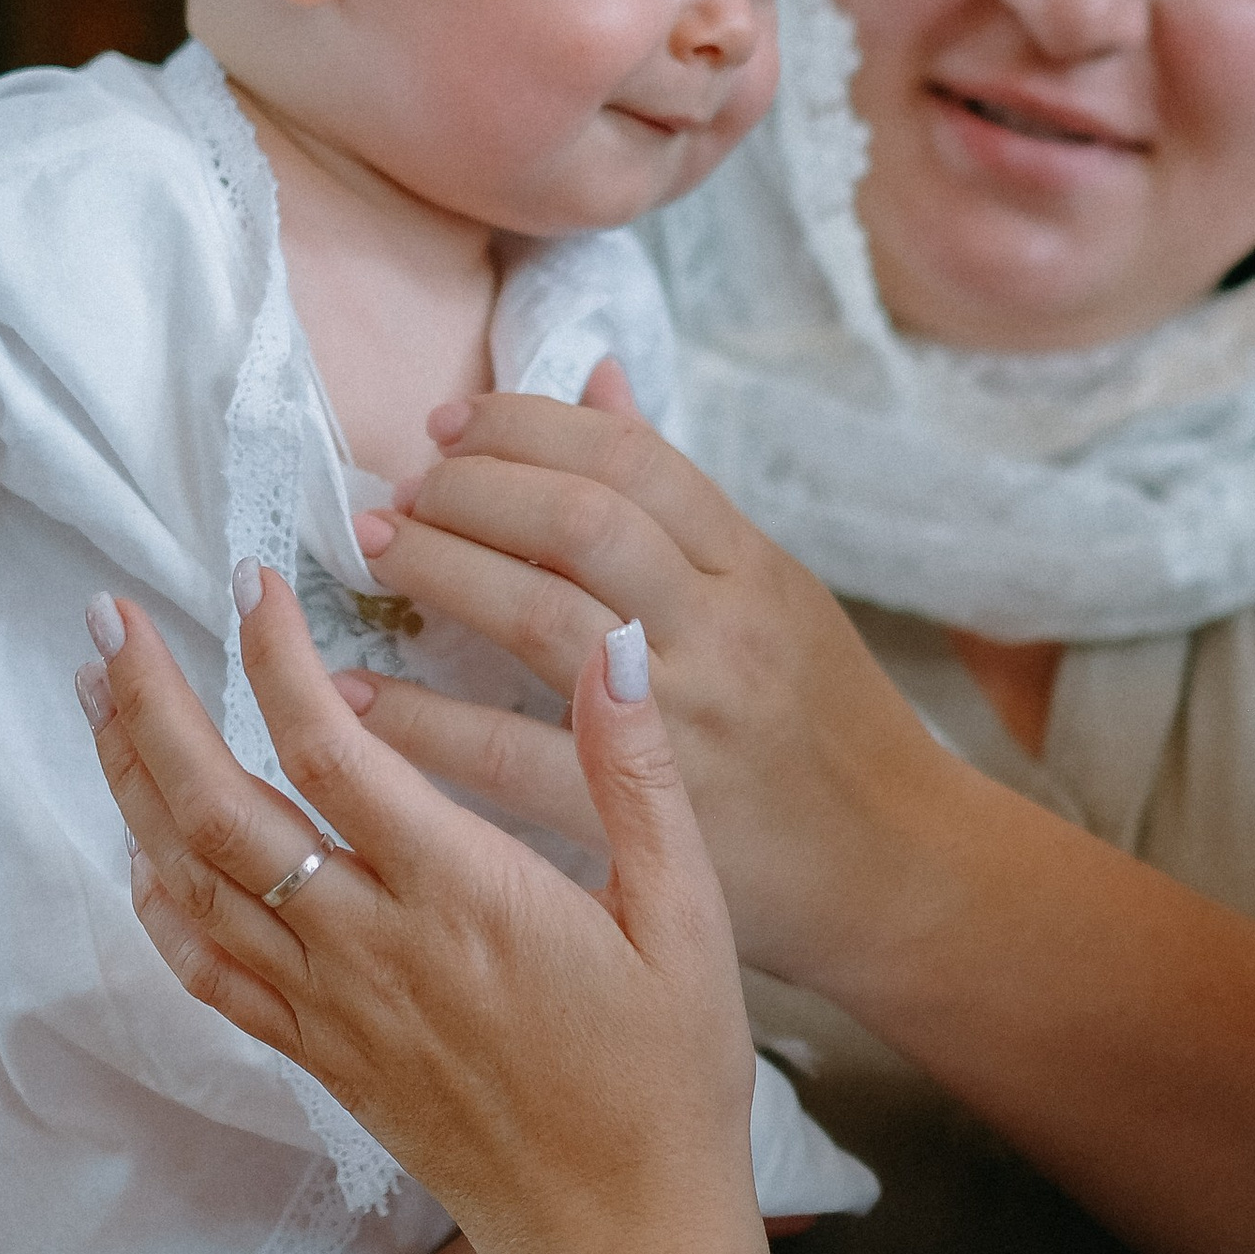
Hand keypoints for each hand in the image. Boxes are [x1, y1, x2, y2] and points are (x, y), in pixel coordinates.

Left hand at [87, 569, 791, 1253]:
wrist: (617, 1239)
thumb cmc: (666, 1078)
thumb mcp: (691, 916)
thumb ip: (636, 775)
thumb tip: (611, 648)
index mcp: (463, 897)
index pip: (331, 752)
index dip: (276, 658)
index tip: (255, 580)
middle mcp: (373, 949)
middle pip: (216, 810)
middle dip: (149, 706)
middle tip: (108, 620)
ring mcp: (332, 1009)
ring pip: (189, 883)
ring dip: (130, 782)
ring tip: (100, 697)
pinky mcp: (319, 1057)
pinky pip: (204, 971)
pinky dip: (155, 897)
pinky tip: (140, 844)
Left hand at [324, 371, 950, 986]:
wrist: (900, 873)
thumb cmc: (827, 731)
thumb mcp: (778, 597)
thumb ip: (681, 500)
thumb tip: (596, 381)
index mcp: (753, 573)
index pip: (631, 459)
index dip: (525, 426)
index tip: (451, 425)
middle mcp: (722, 633)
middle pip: (578, 519)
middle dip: (470, 491)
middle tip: (400, 494)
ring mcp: (683, 720)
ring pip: (539, 613)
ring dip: (440, 569)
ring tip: (375, 553)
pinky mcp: (644, 815)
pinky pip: (507, 753)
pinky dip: (419, 717)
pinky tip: (354, 695)